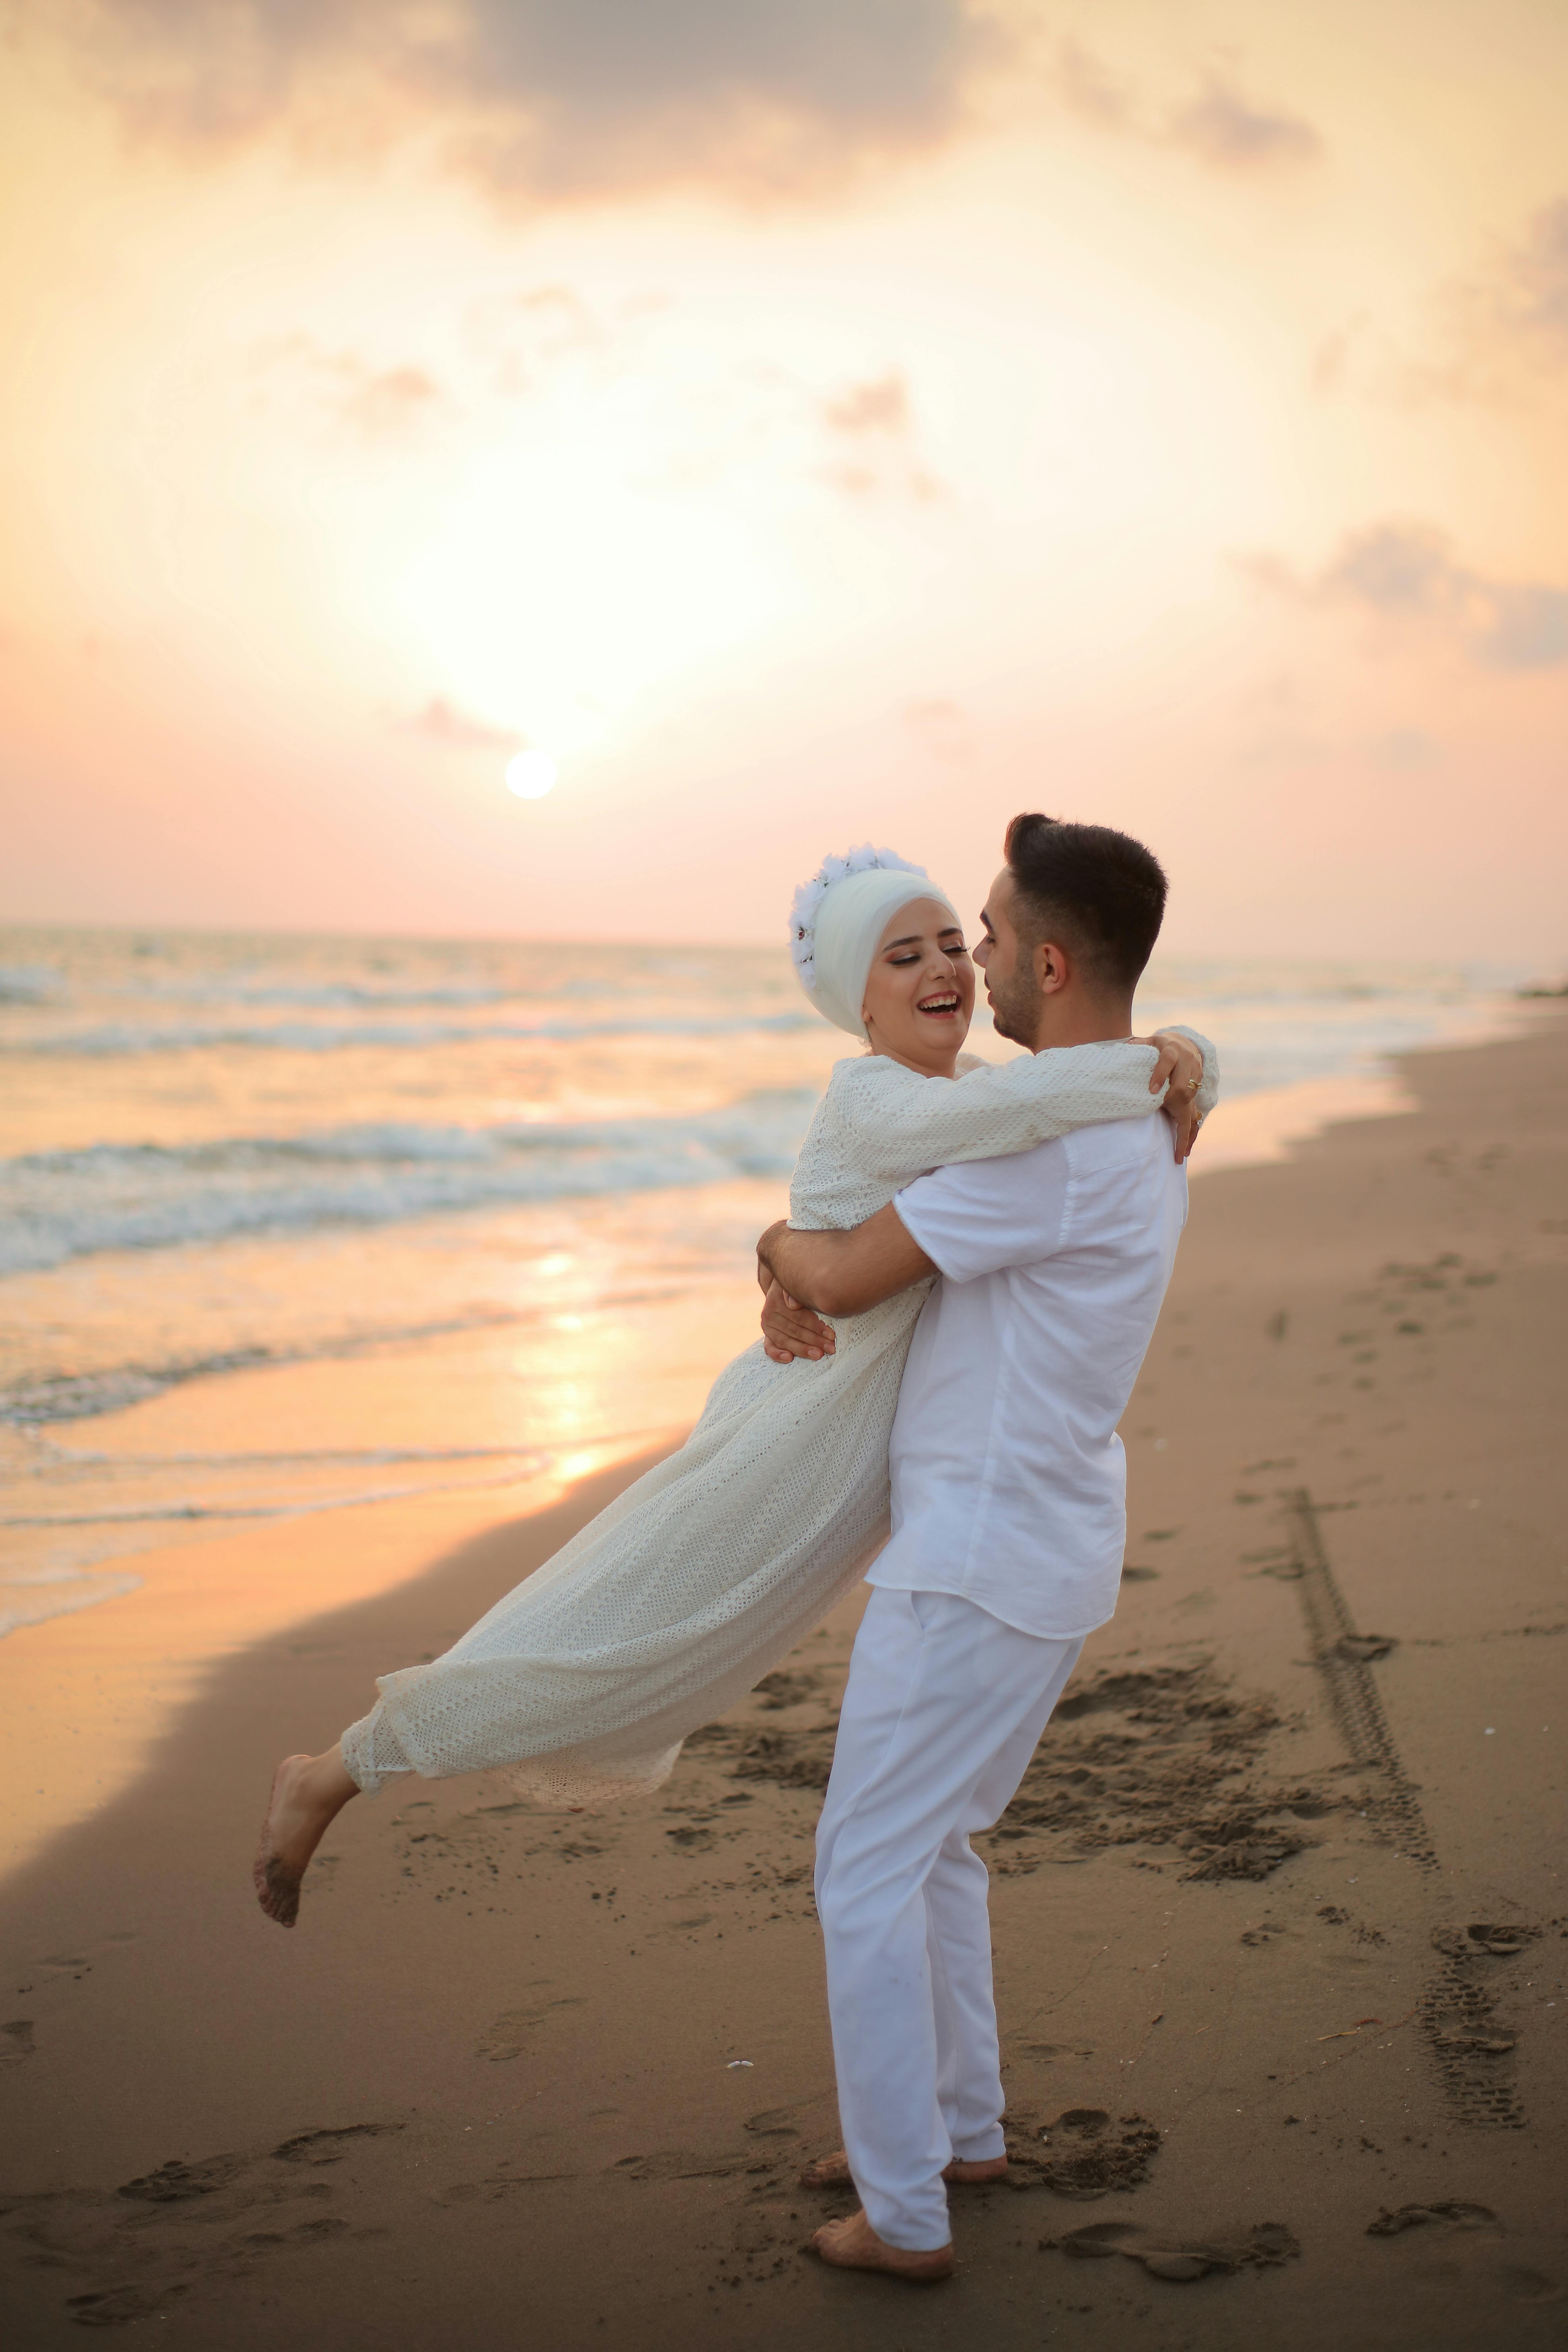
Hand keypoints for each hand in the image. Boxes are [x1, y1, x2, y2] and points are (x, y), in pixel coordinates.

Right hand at [761, 1280, 835, 1363]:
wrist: (783, 1291)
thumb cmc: (797, 1290)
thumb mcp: (797, 1285)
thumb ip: (794, 1292)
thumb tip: (792, 1304)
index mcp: (776, 1300)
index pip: (799, 1316)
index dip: (816, 1326)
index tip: (831, 1335)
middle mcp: (769, 1313)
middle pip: (794, 1330)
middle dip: (814, 1340)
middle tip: (830, 1348)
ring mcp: (767, 1326)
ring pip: (785, 1341)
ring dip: (802, 1349)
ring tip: (818, 1355)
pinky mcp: (767, 1336)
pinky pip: (769, 1347)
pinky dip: (777, 1354)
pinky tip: (789, 1358)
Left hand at [1140, 1030, 1204, 1164]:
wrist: (1185, 1045)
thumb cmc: (1159, 1046)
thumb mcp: (1148, 1042)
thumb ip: (1138, 1045)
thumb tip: (1124, 1045)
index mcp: (1172, 1050)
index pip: (1167, 1061)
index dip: (1160, 1075)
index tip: (1151, 1091)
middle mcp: (1187, 1065)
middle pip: (1183, 1086)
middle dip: (1173, 1102)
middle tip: (1162, 1112)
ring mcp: (1194, 1079)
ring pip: (1191, 1102)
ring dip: (1185, 1125)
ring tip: (1179, 1150)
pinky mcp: (1196, 1091)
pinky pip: (1195, 1114)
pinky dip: (1190, 1132)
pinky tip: (1184, 1150)